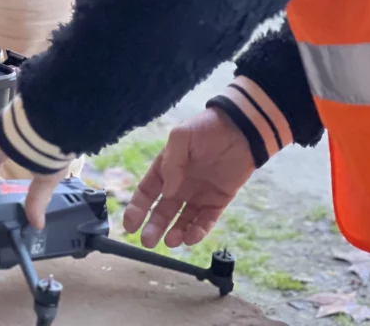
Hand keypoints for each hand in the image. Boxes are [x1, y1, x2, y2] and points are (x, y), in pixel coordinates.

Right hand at [123, 108, 254, 248]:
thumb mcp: (182, 137)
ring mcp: (198, 195)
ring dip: (175, 233)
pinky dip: (198, 232)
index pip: (147, 192)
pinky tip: (191, 237)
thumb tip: (166, 191)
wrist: (240, 130)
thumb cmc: (207, 128)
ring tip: (171, 241)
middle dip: (154, 227)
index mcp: (167, 168)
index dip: (137, 209)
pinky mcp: (217, 201)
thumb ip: (171, 162)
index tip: (129, 227)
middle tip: (148, 241)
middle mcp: (180, 185)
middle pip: (162, 211)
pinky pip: (205, 221)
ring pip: (183, 220)